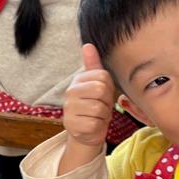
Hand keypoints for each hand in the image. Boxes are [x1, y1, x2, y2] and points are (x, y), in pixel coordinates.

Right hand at [59, 44, 114, 173]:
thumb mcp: (97, 85)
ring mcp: (69, 109)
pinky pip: (95, 124)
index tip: (103, 96)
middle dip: (107, 102)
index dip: (109, 88)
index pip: (103, 77)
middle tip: (101, 107)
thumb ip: (93, 65)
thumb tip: (88, 45)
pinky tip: (93, 126)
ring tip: (97, 117)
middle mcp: (70, 93)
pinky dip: (99, 127)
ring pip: (99, 109)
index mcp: (77, 80)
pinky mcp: (72, 126)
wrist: (86, 133)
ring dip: (104, 116)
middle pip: (101, 91)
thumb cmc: (95, 106)